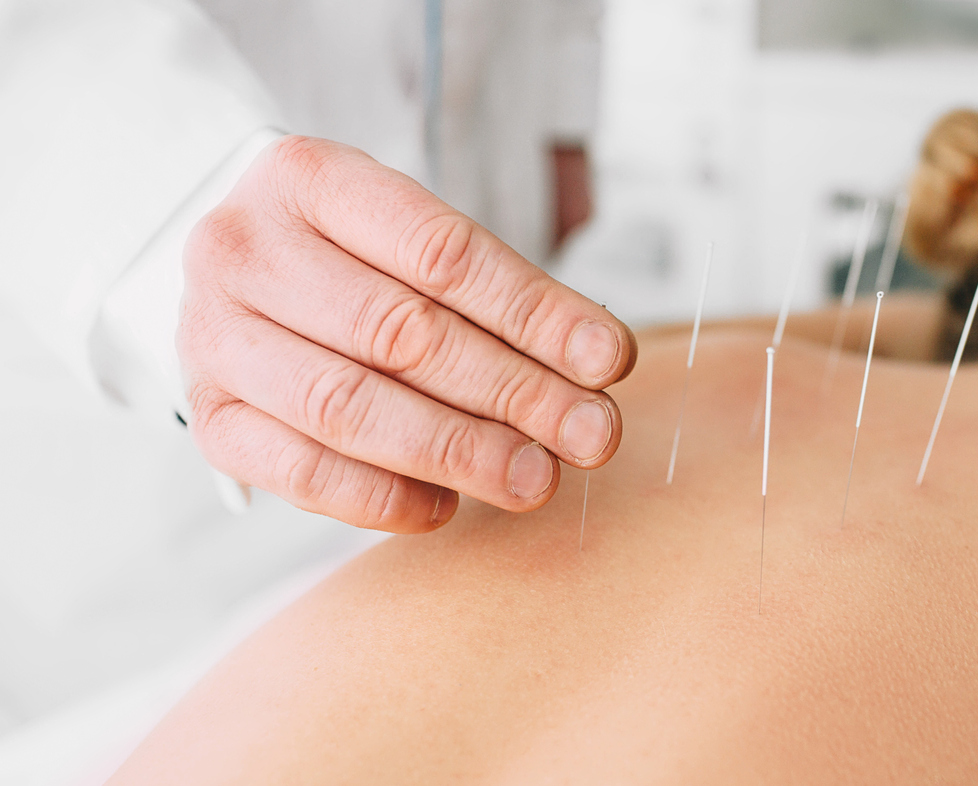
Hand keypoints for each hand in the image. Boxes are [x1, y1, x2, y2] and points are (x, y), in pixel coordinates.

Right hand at [178, 136, 636, 532]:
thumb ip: (494, 292)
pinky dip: (383, 498)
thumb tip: (595, 367)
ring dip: (459, 452)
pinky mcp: (209, 417)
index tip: (608, 360)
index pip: (440, 252)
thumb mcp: (410, 233)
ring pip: (350, 407)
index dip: (534, 313)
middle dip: (513, 391)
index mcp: (307, 178)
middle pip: (401, 333)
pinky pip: (301, 473)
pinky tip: (448, 505)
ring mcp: (213, 338)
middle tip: (591, 433)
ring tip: (537, 477)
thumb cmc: (350, 252)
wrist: (238, 270)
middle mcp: (244, 252)